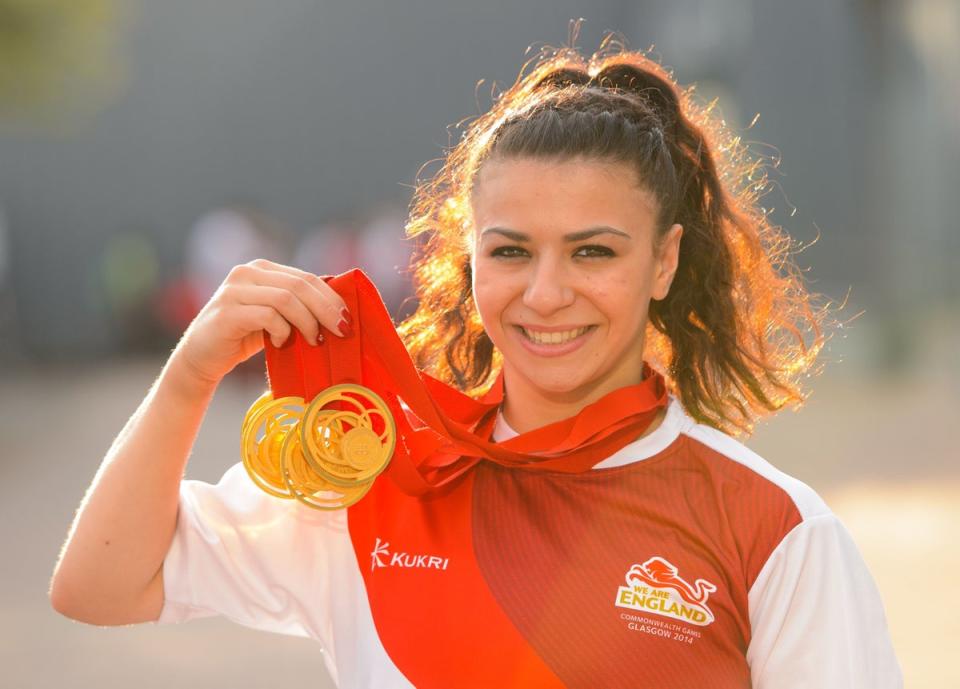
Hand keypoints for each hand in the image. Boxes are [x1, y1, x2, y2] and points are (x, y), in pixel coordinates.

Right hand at [173, 259, 350, 384]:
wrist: (201, 358)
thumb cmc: (244, 337)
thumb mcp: (276, 318)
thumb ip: (298, 307)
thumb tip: (340, 310)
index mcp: (263, 269)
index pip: (306, 277)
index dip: (331, 297)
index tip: (348, 320)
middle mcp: (247, 272)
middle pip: (300, 285)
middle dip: (326, 309)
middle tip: (341, 331)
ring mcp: (234, 290)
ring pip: (286, 298)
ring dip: (307, 322)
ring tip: (314, 341)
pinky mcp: (227, 312)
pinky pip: (267, 316)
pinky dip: (283, 330)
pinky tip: (284, 343)